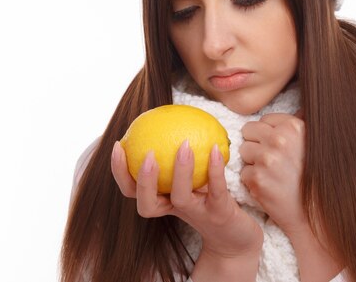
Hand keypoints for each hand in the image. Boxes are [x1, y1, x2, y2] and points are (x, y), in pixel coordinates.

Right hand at [111, 139, 262, 258]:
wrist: (237, 238)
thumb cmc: (211, 202)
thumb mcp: (193, 180)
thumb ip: (178, 156)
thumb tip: (169, 118)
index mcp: (163, 200)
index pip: (132, 190)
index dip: (120, 171)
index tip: (118, 145)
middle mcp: (175, 210)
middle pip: (147, 202)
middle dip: (142, 179)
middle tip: (147, 153)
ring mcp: (197, 213)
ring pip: (181, 197)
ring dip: (180, 171)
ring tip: (184, 145)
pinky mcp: (220, 214)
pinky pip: (216, 190)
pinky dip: (214, 170)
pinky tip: (215, 149)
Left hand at [239, 110, 307, 234]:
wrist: (312, 213)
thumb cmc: (312, 177)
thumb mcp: (311, 143)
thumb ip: (298, 125)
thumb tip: (300, 105)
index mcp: (293, 127)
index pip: (263, 120)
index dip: (267, 135)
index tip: (278, 148)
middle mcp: (280, 139)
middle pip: (248, 132)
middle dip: (255, 145)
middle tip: (271, 161)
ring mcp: (267, 159)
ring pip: (243, 151)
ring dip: (252, 163)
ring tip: (270, 174)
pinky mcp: (257, 178)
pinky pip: (243, 172)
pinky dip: (252, 181)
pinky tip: (268, 186)